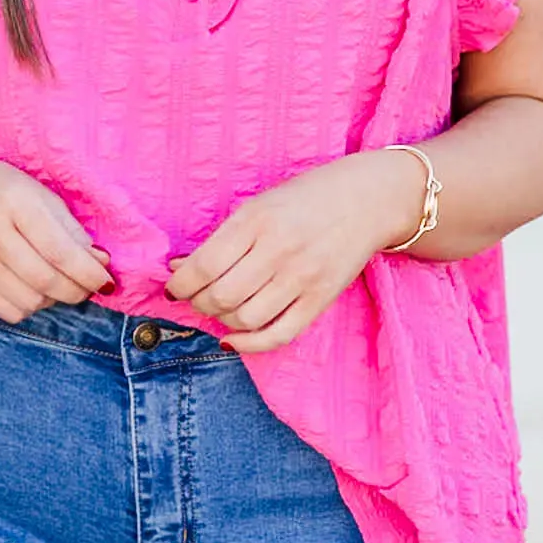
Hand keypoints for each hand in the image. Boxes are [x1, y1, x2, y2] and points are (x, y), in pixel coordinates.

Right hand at [0, 148, 110, 321]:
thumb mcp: (38, 194)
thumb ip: (71, 230)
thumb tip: (101, 264)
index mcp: (14, 202)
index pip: (60, 251)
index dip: (89, 274)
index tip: (106, 282)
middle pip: (45, 281)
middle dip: (76, 291)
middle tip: (86, 286)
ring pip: (29, 302)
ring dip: (52, 300)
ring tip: (54, 282)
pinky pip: (9, 312)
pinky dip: (28, 307)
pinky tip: (30, 288)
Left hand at [167, 152, 424, 352]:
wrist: (368, 199)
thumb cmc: (306, 199)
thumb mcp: (259, 204)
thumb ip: (223, 238)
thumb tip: (180, 268)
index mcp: (257, 219)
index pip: (204, 265)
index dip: (180, 284)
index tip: (174, 287)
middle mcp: (279, 250)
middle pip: (220, 296)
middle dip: (198, 303)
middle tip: (197, 297)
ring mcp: (302, 278)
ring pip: (244, 319)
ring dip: (221, 320)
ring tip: (220, 309)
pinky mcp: (320, 299)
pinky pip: (278, 335)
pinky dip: (248, 344)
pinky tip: (232, 338)